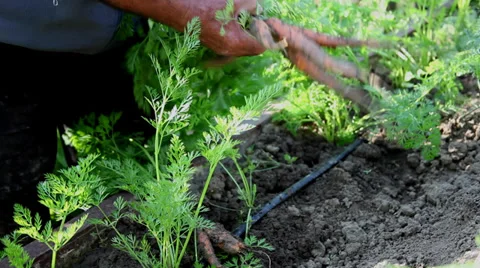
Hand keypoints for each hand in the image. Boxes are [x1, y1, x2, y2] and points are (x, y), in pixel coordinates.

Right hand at [103, 0, 265, 55]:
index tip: (269, 24)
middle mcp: (228, 51)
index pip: (261, 46)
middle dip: (258, 35)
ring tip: (246, 19)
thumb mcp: (235, 2)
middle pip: (252, 49)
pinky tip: (234, 21)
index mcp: (235, 43)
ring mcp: (220, 50)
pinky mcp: (214, 45)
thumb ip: (252, 8)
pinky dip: (238, 35)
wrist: (177, 10)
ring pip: (242, 47)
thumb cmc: (205, 5)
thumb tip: (259, 12)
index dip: (268, 35)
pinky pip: (232, 44)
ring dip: (248, 35)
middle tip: (258, 20)